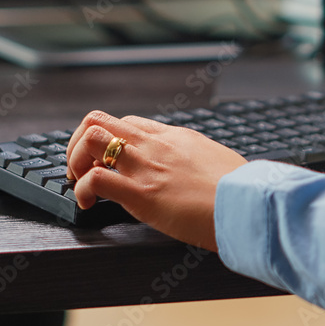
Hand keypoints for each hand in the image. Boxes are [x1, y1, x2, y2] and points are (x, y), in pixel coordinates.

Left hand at [64, 110, 247, 250]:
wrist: (249, 205)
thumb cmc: (241, 191)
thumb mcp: (218, 163)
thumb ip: (199, 162)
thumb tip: (198, 172)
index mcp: (176, 138)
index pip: (129, 122)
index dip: (110, 140)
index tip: (106, 161)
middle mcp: (156, 145)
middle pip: (100, 120)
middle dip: (79, 142)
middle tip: (82, 168)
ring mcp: (147, 166)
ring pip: (91, 138)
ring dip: (75, 160)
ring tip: (81, 183)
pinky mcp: (141, 194)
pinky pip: (94, 180)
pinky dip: (81, 190)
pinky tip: (88, 204)